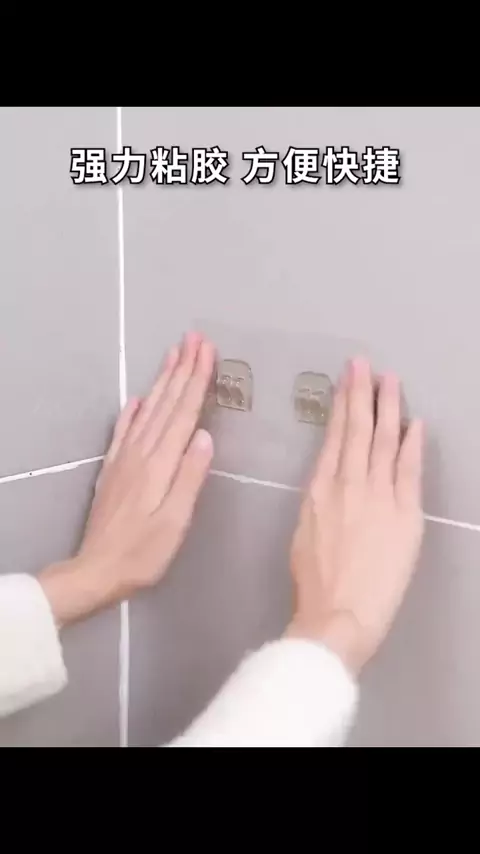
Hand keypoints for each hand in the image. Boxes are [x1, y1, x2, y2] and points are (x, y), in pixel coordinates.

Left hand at [40, 332, 215, 625]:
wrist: (96, 569)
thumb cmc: (144, 552)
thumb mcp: (176, 520)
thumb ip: (190, 476)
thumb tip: (205, 435)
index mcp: (161, 464)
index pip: (184, 413)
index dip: (197, 380)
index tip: (208, 351)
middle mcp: (142, 453)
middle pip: (167, 403)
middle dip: (182, 369)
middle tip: (194, 339)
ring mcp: (125, 459)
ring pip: (149, 410)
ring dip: (163, 381)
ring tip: (173, 355)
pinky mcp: (114, 470)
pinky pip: (125, 430)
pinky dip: (134, 410)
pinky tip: (138, 398)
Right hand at [287, 357, 423, 674]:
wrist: (337, 615)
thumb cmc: (314, 584)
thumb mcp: (303, 533)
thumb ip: (319, 503)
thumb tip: (331, 484)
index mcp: (318, 490)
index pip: (334, 438)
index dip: (341, 406)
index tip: (346, 383)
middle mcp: (347, 484)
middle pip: (356, 429)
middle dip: (361, 393)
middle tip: (365, 365)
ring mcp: (378, 496)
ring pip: (382, 441)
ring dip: (388, 408)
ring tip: (391, 380)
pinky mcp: (405, 514)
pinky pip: (409, 469)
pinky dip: (412, 444)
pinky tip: (415, 423)